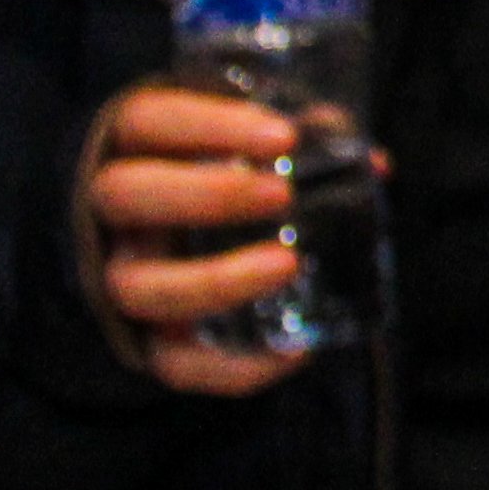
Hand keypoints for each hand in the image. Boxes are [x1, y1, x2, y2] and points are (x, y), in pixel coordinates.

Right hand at [82, 85, 317, 398]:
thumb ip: (302, 148)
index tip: (281, 137)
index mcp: (134, 151)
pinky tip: (295, 352)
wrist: (164, 260)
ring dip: (214, 279)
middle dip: (206, 193)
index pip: (148, 121)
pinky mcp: (148, 346)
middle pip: (125, 194)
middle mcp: (114, 216)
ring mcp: (122, 280)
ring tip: (288, 263)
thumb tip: (374, 163)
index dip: (206, 125)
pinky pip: (176, 366)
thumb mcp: (245, 153)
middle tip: (280, 194)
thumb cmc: (214, 184)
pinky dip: (234, 368)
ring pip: (139, 286)